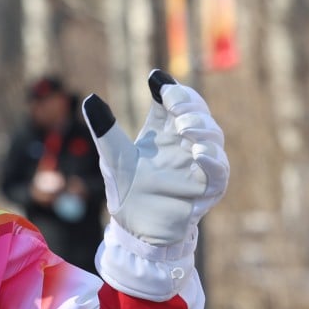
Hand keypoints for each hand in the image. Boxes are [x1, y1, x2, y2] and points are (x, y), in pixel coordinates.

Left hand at [82, 70, 228, 246]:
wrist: (134, 228)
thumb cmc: (127, 189)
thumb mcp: (113, 156)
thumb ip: (105, 129)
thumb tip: (90, 99)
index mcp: (163, 132)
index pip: (174, 101)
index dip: (170, 89)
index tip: (156, 79)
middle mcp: (183, 143)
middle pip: (198, 113)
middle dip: (190, 103)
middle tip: (173, 99)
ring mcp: (197, 165)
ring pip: (213, 137)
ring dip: (202, 127)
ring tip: (184, 126)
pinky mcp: (206, 189)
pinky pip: (218, 172)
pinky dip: (213, 160)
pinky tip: (199, 153)